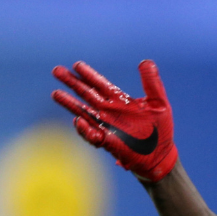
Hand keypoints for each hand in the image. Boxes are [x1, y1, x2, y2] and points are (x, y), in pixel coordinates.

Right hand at [52, 60, 177, 181]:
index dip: (89, 75)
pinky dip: (84, 129)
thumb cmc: (160, 129)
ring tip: (56, 93)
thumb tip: (146, 61)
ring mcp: (106, 126)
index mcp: (121, 101)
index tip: (77, 65)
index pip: (101, 84)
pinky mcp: (107, 141)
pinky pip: (92, 135)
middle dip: (72, 83)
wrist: (161, 154)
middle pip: (86, 94)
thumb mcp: (159, 103)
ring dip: (69, 103)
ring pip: (83, 112)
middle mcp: (109, 111)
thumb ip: (152, 83)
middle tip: (57, 70)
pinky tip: (79, 121)